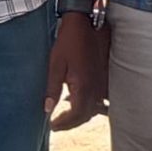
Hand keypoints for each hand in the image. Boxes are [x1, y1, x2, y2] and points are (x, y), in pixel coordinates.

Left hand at [45, 14, 105, 131]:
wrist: (83, 25)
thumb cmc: (67, 43)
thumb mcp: (55, 65)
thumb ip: (52, 89)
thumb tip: (47, 109)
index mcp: (83, 86)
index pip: (76, 115)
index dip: (64, 123)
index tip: (52, 125)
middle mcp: (96, 88)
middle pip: (86, 115)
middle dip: (71, 123)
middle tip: (57, 124)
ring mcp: (102, 83)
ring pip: (95, 109)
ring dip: (81, 116)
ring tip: (65, 115)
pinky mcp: (104, 77)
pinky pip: (101, 99)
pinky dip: (90, 105)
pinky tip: (77, 99)